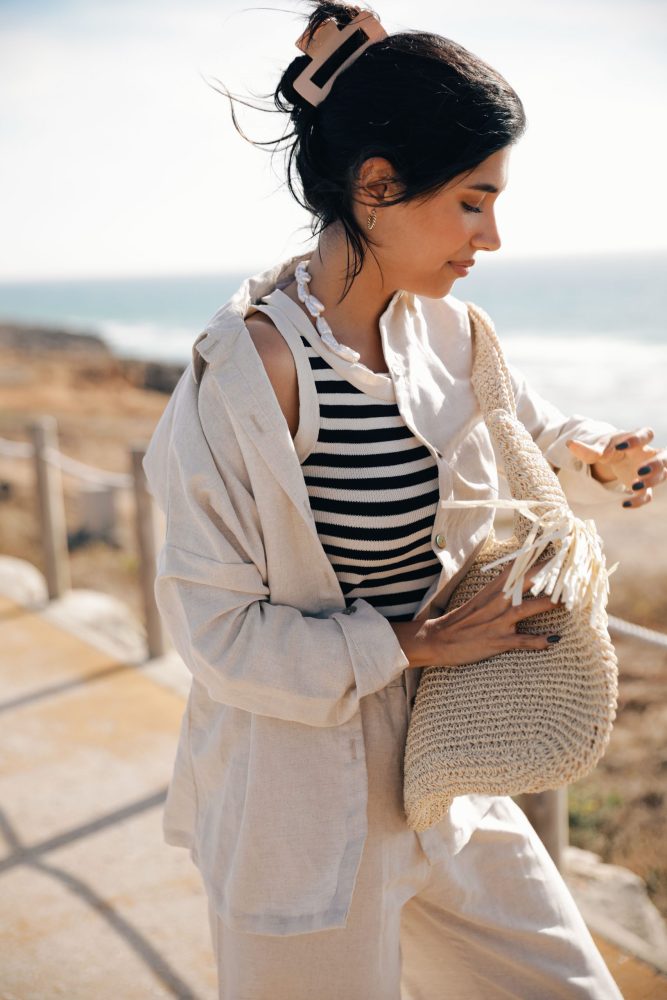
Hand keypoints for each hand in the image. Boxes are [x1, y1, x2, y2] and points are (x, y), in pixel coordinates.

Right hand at [419, 558, 566, 668]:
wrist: (439, 639)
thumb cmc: (464, 618)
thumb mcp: (483, 597)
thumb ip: (505, 587)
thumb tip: (526, 577)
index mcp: (495, 588)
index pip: (521, 566)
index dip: (541, 556)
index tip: (561, 547)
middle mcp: (498, 601)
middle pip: (527, 581)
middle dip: (551, 575)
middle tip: (573, 567)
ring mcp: (498, 621)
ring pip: (527, 608)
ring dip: (549, 604)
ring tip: (570, 602)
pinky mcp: (497, 641)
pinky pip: (522, 641)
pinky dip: (539, 641)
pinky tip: (554, 639)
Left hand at [566, 427, 666, 509]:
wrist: (613, 459)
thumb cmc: (608, 449)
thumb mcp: (598, 448)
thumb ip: (586, 449)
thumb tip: (570, 444)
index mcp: (636, 440)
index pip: (646, 433)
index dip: (637, 439)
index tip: (621, 447)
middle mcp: (647, 454)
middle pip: (664, 456)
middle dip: (656, 464)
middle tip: (640, 471)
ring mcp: (649, 471)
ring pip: (664, 474)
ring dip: (652, 481)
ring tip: (634, 485)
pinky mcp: (643, 486)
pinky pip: (648, 495)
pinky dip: (639, 500)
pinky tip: (625, 504)